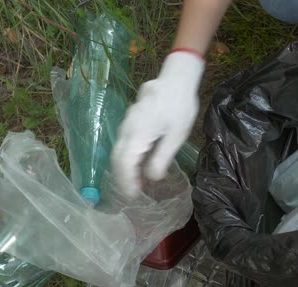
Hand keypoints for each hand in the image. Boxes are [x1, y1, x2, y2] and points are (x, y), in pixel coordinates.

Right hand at [112, 51, 204, 196]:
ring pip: (119, 150)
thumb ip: (162, 158)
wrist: (176, 79)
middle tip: (132, 194)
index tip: (132, 196)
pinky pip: (123, 142)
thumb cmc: (180, 107)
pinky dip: (127, 157)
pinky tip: (138, 163)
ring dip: (124, 168)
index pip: (124, 164)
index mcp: (137, 134)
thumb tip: (152, 178)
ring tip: (135, 183)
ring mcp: (127, 123)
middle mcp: (127, 129)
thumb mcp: (176, 136)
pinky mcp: (131, 120)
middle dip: (122, 178)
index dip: (126, 182)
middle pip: (117, 158)